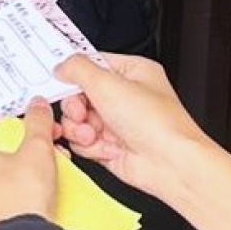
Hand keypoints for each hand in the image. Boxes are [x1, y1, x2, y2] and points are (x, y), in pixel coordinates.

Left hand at [0, 98, 59, 229]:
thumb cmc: (19, 199)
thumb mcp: (37, 147)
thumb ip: (38, 122)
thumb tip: (38, 107)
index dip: (24, 125)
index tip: (41, 128)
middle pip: (5, 153)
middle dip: (32, 151)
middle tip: (50, 151)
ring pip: (9, 178)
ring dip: (32, 173)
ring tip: (52, 175)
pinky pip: (13, 200)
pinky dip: (29, 195)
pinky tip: (46, 196)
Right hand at [54, 52, 209, 197]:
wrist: (169, 163)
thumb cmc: (156, 123)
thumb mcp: (109, 84)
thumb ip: (78, 69)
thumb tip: (62, 65)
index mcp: (133, 73)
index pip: (93, 65)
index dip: (75, 74)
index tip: (61, 80)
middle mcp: (125, 97)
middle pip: (80, 95)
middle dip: (76, 106)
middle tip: (81, 111)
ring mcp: (117, 123)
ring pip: (78, 120)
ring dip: (79, 128)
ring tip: (92, 133)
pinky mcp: (111, 147)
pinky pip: (83, 142)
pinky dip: (87, 145)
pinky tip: (102, 146)